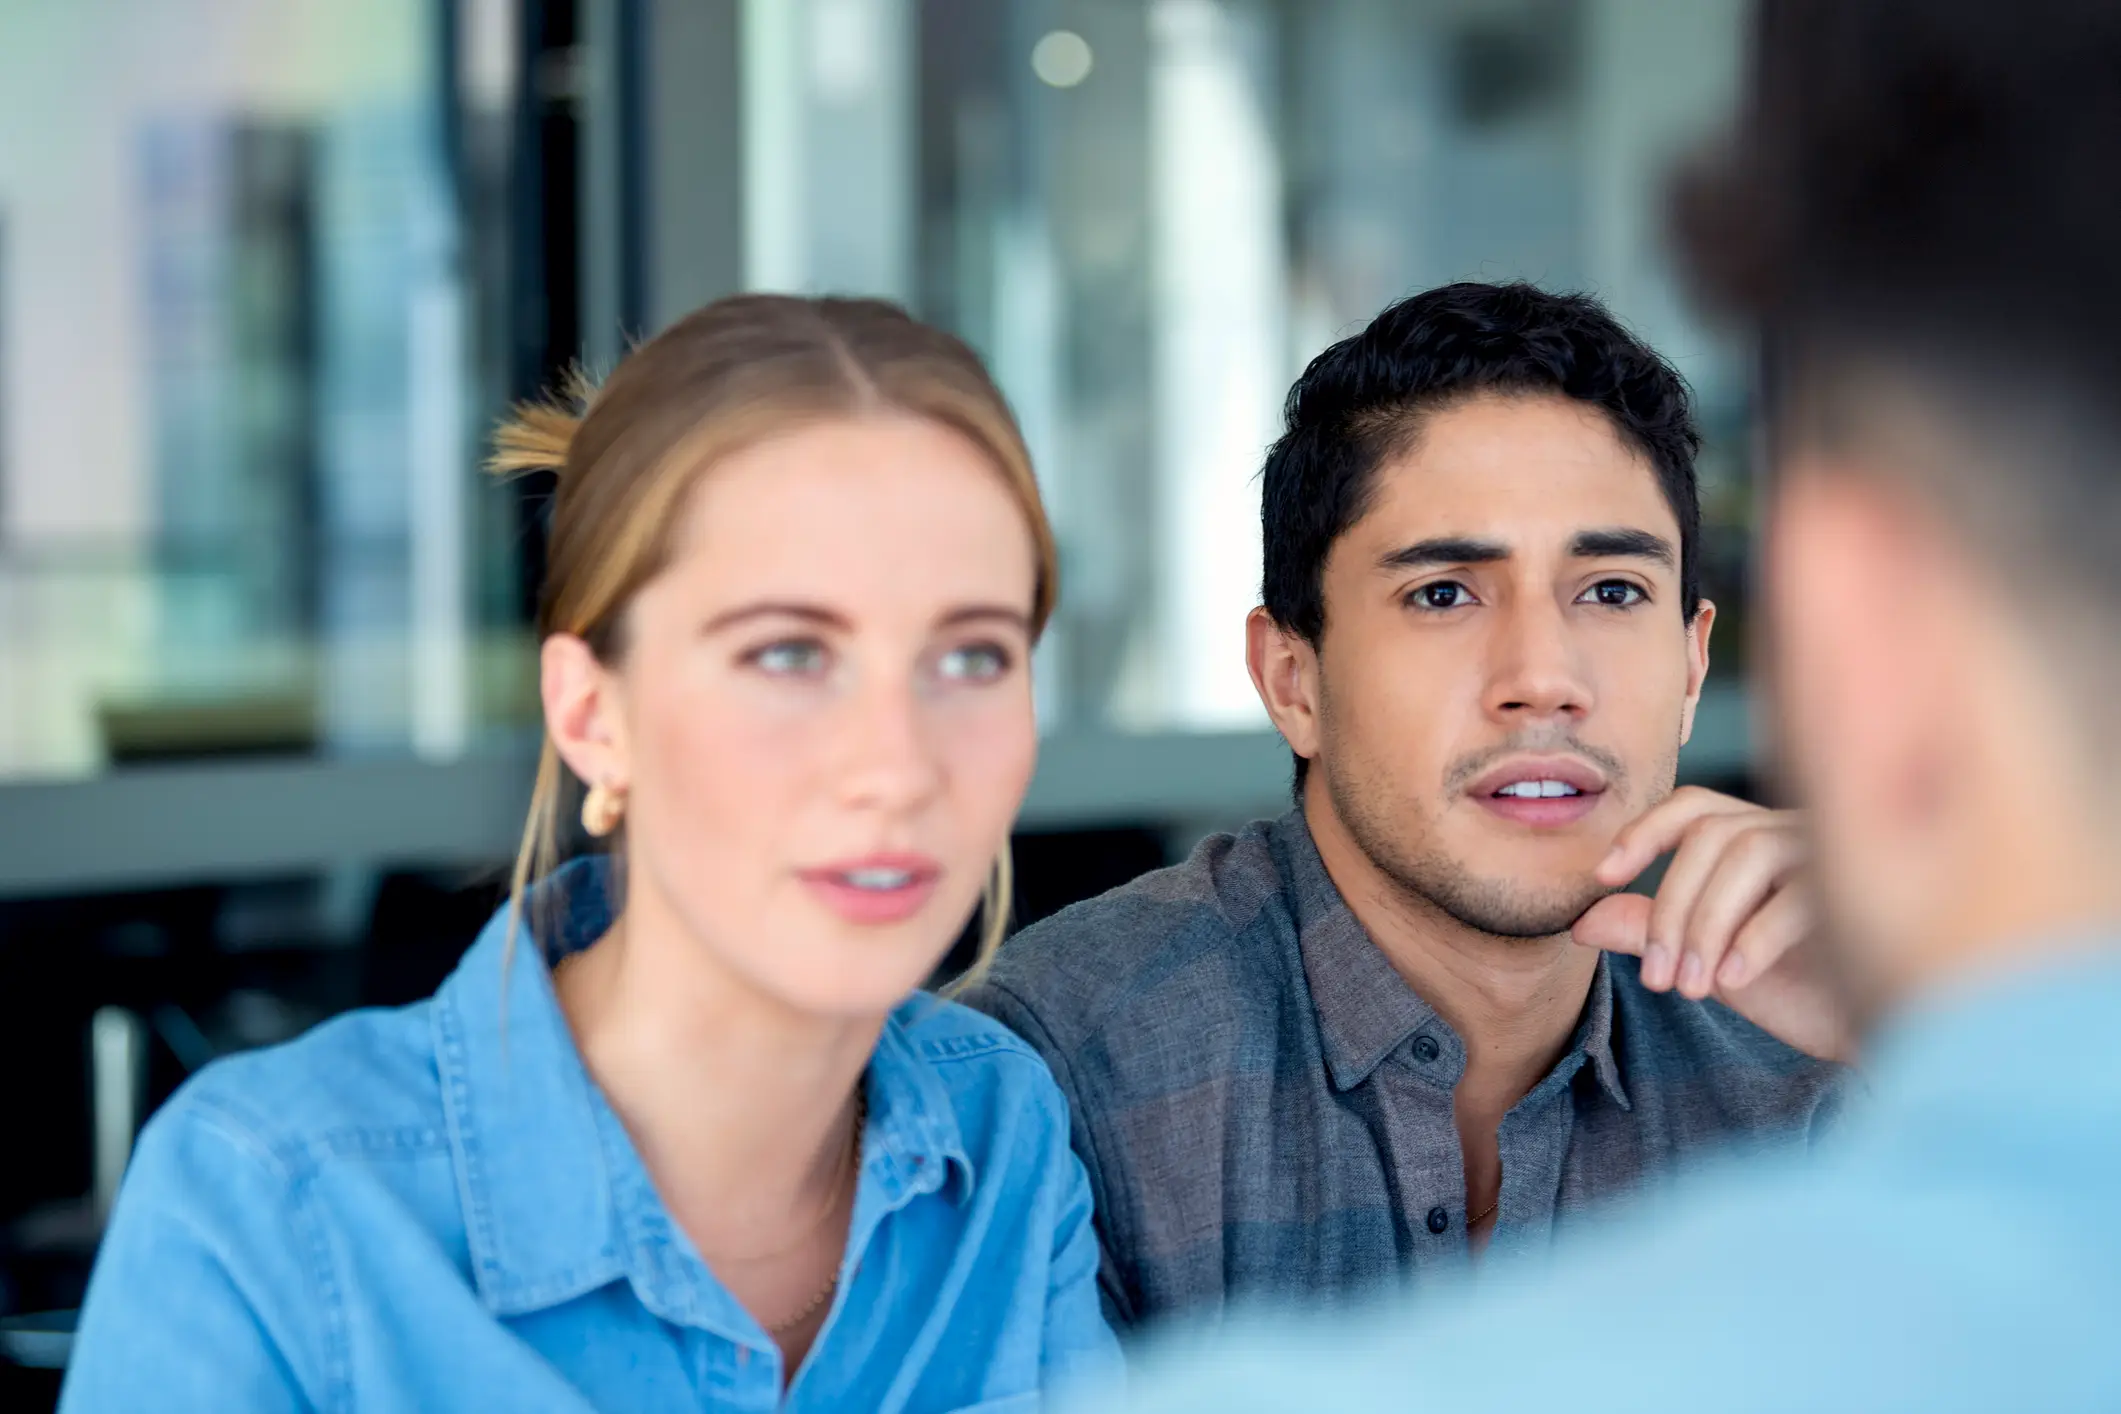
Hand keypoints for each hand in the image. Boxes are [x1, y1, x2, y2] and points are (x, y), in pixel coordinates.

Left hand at [1571, 786, 1854, 1062]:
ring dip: (1706, 925)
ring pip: (1747, 852)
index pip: (1693, 807)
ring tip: (1692, 987)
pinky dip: (1755, 940)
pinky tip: (1733, 984)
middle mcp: (1797, 832)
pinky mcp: (1868, 888)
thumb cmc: (1801, 991)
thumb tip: (1581, 921)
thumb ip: (1652, 935)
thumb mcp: (1708, 963)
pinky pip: (1798, 895)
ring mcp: (1837, 852)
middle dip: (1670, 908)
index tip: (1602, 877)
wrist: (1881, 1036)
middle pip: (1711, 835)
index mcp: (1760, 840)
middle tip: (1657, 979)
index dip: (1643, 831)